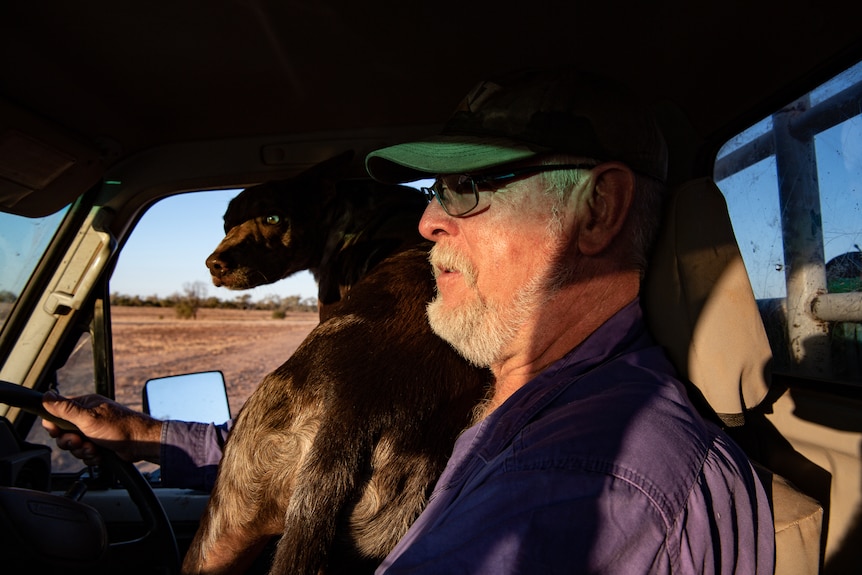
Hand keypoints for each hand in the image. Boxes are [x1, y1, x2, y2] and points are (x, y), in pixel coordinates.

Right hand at [41, 391, 162, 464]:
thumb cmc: (119, 427)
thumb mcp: (87, 417)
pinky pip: (85, 454)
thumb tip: (46, 396)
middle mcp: (88, 417)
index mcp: (85, 405)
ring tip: (93, 448)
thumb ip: (65, 409)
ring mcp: (94, 432)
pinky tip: (100, 453)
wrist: (141, 444)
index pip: (58, 412)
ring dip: (82, 450)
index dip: (54, 424)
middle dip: (70, 441)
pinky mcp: (99, 445)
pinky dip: (91, 456)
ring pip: (74, 446)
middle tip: (79, 441)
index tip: (56, 431)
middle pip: (64, 433)